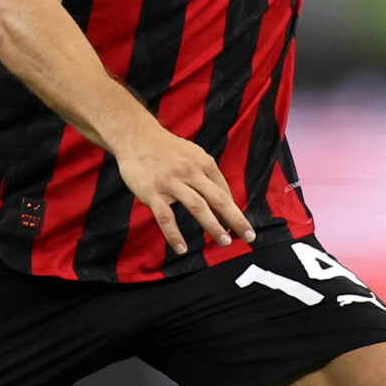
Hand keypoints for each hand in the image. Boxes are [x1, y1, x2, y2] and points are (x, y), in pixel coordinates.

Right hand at [108, 122, 255, 255]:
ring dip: (213, 226)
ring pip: (197, 207)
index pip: (224, 192)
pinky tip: (182, 249)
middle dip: (236, 219)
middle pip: (218, 199)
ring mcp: (172, 182)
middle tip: (249, 236)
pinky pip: (166, 217)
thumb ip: (207, 174)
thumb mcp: (193, 154)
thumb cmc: (167, 149)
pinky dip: (174, 235)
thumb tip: (223, 197)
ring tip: (225, 242)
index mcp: (204, 163)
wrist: (136, 136)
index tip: (240, 228)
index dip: (233, 212)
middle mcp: (191, 172)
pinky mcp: (152, 192)